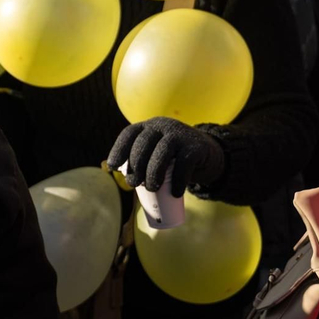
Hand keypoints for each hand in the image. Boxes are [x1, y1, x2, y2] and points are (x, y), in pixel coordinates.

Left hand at [108, 117, 226, 197]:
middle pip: (144, 143)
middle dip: (136, 165)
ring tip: (151, 188)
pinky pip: (184, 163)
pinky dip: (178, 180)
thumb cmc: (171, 157)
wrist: (205, 153)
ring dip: (153, 172)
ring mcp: (180, 134)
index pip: (129, 133)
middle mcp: (162, 126)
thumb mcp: (154, 152)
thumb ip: (140, 158)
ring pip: (162, 151)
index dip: (118, 149)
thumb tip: (117, 174)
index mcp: (148, 127)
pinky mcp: (195, 146)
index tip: (112, 167)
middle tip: (133, 184)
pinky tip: (175, 193)